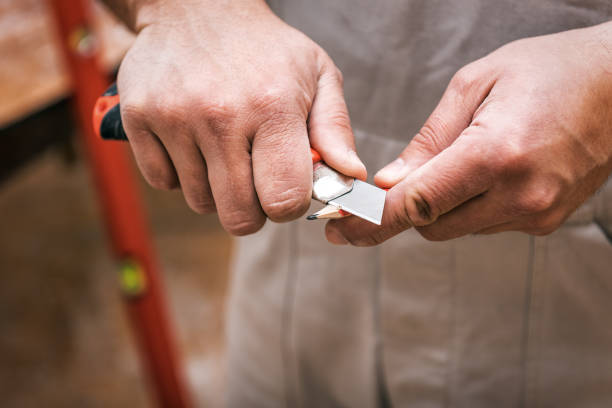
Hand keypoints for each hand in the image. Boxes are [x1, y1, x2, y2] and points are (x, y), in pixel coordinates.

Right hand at [113, 0, 365, 234]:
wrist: (196, 7)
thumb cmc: (265, 49)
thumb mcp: (316, 75)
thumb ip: (336, 129)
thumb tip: (351, 176)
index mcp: (273, 107)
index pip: (283, 200)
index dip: (289, 206)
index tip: (287, 189)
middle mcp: (221, 116)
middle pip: (239, 217)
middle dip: (254, 210)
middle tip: (256, 181)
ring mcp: (174, 118)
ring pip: (200, 203)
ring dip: (217, 190)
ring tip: (226, 151)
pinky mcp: (138, 119)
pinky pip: (163, 183)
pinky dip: (182, 174)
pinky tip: (195, 143)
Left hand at [326, 22, 611, 245]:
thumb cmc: (548, 70)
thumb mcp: (475, 85)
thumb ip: (428, 142)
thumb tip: (389, 184)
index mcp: (495, 154)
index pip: (417, 205)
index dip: (371, 222)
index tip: (339, 230)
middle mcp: (519, 194)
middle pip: (431, 225)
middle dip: (406, 207)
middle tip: (395, 182)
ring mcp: (537, 213)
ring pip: (457, 228)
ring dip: (442, 205)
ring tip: (464, 157)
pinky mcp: (547, 221)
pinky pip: (487, 224)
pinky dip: (471, 205)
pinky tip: (487, 171)